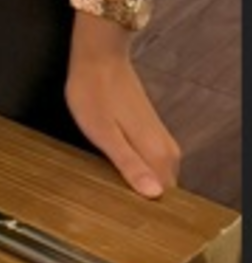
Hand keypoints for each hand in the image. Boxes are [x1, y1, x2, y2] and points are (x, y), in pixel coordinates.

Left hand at [66, 25, 180, 196]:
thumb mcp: (104, 133)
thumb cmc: (95, 92)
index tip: (118, 205)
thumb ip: (130, 165)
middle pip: (160, 189)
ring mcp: (161, 139)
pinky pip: (149, 161)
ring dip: (135, 180)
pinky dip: (135, 167)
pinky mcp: (152, 131)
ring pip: (155, 175)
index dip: (141, 206)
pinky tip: (113, 163)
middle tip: (107, 190)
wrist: (99, 56)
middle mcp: (168, 150)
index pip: (162, 199)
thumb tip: (153, 194)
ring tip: (107, 177)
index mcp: (159, 155)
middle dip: (137, 195)